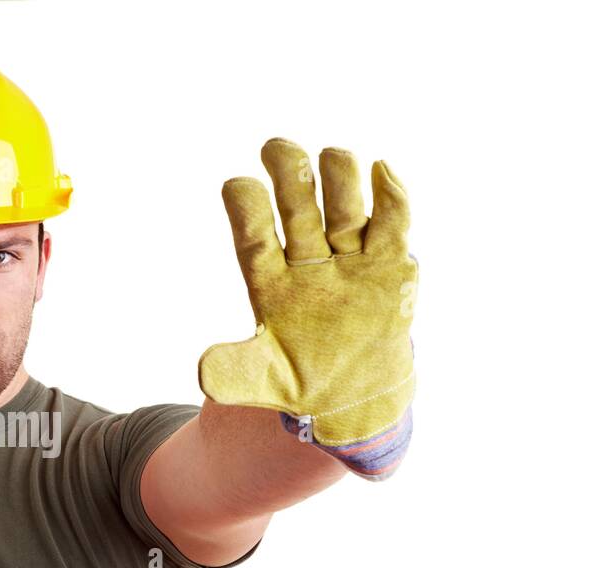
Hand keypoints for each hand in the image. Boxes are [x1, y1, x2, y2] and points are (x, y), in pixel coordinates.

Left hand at [197, 137, 416, 479]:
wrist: (353, 393)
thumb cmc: (300, 379)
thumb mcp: (264, 381)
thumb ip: (233, 373)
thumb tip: (204, 374)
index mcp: (269, 281)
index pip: (254, 238)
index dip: (247, 211)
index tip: (238, 186)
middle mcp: (307, 259)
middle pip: (298, 209)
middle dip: (289, 177)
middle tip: (275, 147)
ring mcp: (349, 257)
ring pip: (344, 208)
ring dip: (339, 180)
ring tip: (332, 155)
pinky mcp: (389, 263)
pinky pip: (392, 223)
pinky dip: (391, 197)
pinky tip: (382, 171)